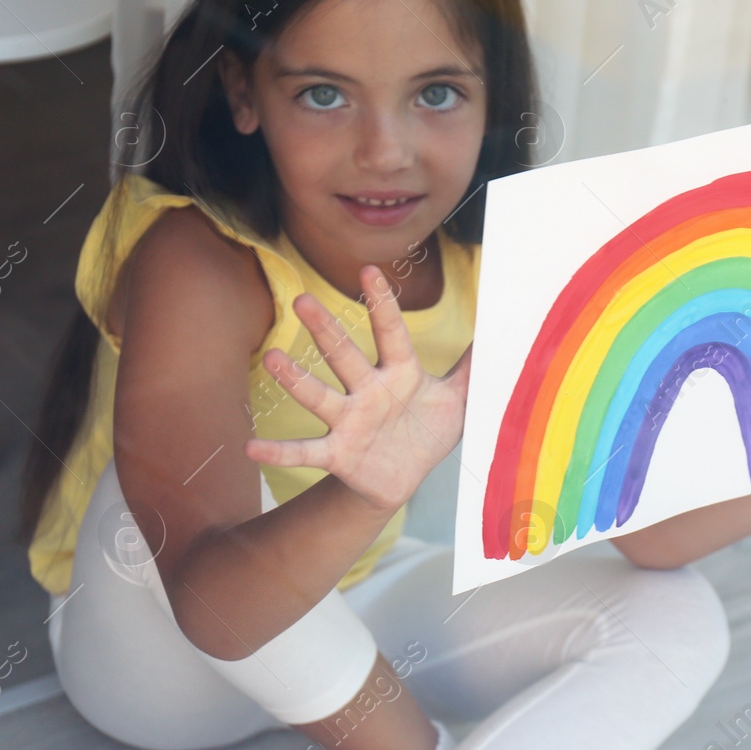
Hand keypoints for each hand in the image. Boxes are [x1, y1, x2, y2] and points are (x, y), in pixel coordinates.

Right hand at [244, 265, 472, 516]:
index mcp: (400, 373)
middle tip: (302, 300)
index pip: (389, 332)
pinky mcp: (337, 454)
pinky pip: (305, 451)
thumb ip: (472, 368)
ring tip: (270, 358)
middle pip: (344, 355)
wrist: (404, 478)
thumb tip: (499, 334)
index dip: (382, 303)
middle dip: (325, 329)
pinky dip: (279, 449)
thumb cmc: (426, 431)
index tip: (369, 270)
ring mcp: (349, 421)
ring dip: (294, 379)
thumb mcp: (457, 400)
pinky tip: (251, 445)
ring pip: (318, 396)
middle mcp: (368, 390)